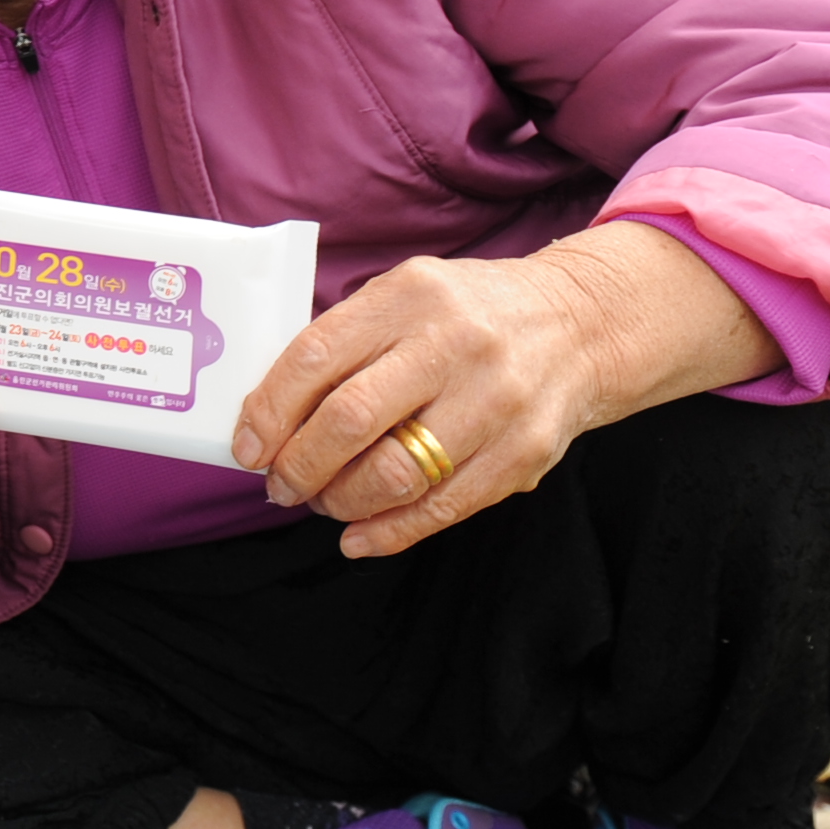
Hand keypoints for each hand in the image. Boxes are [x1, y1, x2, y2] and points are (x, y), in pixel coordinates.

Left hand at [231, 223, 773, 558]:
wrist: (582, 322)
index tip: (247, 447)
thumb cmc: (470, 313)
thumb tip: (272, 412)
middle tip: (279, 484)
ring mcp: (494, 400)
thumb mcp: (407, 293)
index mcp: (410, 295)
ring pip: (395, 473)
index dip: (269, 411)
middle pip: (349, 419)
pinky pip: (443, 507)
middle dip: (298, 465)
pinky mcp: (524, 451)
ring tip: (321, 502)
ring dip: (341, 501)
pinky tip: (359, 535)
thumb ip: (348, 340)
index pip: (316, 358)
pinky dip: (390, 531)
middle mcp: (454, 344)